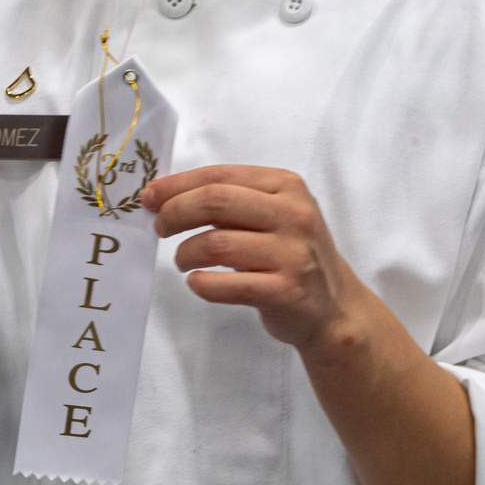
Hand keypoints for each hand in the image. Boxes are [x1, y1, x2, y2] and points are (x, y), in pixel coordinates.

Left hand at [144, 165, 360, 354]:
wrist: (334, 308)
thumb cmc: (291, 254)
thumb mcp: (273, 214)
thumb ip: (231, 201)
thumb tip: (163, 195)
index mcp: (287, 185)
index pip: (219, 176)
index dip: (177, 186)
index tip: (150, 198)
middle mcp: (294, 214)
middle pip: (215, 201)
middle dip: (175, 213)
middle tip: (160, 228)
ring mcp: (293, 254)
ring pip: (217, 243)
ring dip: (186, 253)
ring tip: (182, 261)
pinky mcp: (287, 292)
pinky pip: (229, 285)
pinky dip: (203, 284)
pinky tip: (197, 282)